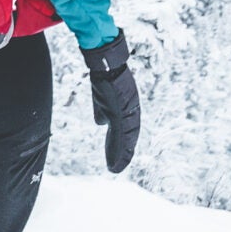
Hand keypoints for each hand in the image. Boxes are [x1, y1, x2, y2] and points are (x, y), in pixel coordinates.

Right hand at [82, 37, 139, 174]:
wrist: (106, 62)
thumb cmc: (105, 76)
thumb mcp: (103, 99)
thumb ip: (102, 111)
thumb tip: (100, 123)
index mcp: (125, 110)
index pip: (126, 130)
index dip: (122, 146)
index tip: (116, 160)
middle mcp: (130, 111)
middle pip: (128, 135)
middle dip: (122, 153)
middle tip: (115, 169)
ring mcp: (128, 110)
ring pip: (126, 136)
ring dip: (121, 153)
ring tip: (115, 168)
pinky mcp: (122, 109)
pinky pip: (121, 132)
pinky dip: (118, 147)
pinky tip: (114, 157)